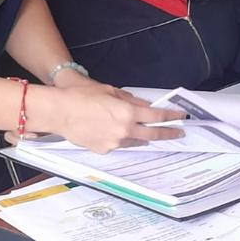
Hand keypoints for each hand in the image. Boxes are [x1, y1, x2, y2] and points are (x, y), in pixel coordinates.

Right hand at [25, 84, 182, 153]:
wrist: (59, 111)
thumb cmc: (81, 96)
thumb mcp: (109, 90)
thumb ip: (129, 100)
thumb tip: (143, 106)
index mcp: (127, 112)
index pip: (156, 117)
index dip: (171, 117)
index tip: (180, 117)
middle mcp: (124, 130)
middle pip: (152, 135)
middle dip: (167, 134)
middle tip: (177, 133)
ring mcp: (114, 142)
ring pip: (134, 141)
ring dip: (140, 136)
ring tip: (143, 131)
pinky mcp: (103, 150)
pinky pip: (117, 144)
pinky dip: (119, 138)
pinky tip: (111, 131)